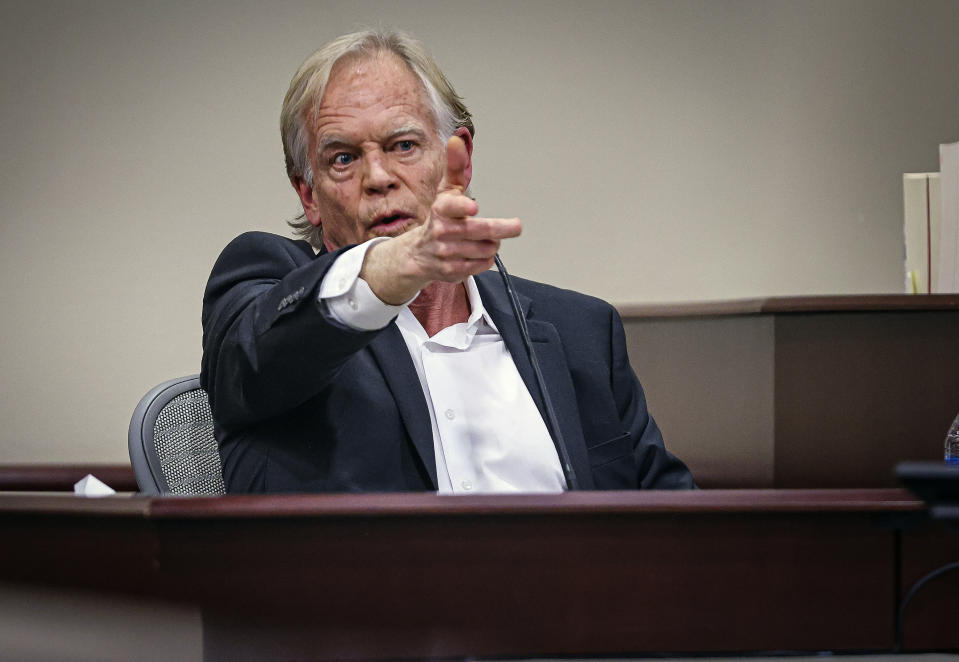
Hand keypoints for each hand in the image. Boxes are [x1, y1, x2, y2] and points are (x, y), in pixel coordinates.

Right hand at [361, 136, 521, 303]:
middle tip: (516, 226)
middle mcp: (441, 230)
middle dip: (502, 228)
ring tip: (488, 239)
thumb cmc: (441, 216)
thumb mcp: (447, 190)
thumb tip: (457, 139)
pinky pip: (481, 265)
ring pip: (485, 248)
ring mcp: (446, 252)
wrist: (418, 253)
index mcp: (441, 208)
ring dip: (493, 244)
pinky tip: (478, 253)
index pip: (452, 206)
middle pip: (481, 230)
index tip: (473, 207)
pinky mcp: (452, 271)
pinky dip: (485, 259)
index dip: (463, 207)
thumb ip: (455, 166)